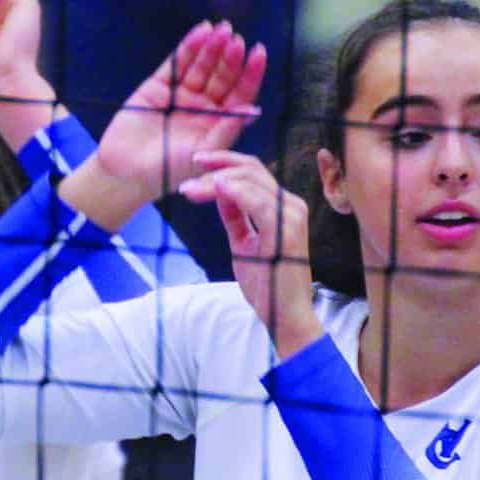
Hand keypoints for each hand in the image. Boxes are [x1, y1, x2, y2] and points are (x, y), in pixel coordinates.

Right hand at [95, 20, 266, 199]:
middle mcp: (202, 106)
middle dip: (230, 57)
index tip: (259, 53)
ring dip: (212, 47)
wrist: (126, 173)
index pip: (239, 93)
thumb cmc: (168, 171)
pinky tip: (201, 32)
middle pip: (222, 75)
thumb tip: (254, 109)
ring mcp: (180, 94)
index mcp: (218, 122)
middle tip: (237, 39)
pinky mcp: (158, 86)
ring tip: (222, 29)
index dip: (250, 74)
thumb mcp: (204, 152)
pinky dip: (189, 47)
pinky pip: (176, 63)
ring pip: (201, 65)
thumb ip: (228, 129)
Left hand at [180, 151, 320, 354]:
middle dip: (216, 168)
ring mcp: (292, 216)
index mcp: (283, 207)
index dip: (224, 162)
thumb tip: (219, 190)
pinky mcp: (287, 230)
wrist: (285, 316)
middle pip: (251, 170)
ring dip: (216, 181)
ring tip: (190, 190)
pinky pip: (258, 201)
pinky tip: (215, 189)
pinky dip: (235, 191)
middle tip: (187, 180)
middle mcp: (291, 206)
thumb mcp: (243, 242)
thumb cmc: (267, 284)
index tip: (197, 163)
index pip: (254, 172)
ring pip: (251, 180)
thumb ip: (234, 215)